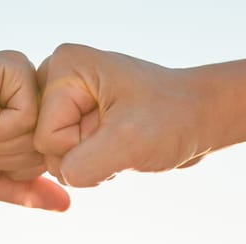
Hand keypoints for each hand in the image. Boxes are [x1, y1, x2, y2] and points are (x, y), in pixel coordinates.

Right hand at [0, 51, 69, 210]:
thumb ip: (28, 191)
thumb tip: (67, 205)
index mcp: (31, 116)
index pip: (50, 158)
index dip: (15, 167)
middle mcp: (34, 94)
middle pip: (49, 146)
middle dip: (9, 155)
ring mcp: (27, 77)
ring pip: (40, 132)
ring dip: (2, 141)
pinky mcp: (15, 67)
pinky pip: (27, 114)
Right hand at [34, 44, 212, 186]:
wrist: (202, 117)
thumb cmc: (173, 120)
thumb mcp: (128, 143)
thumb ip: (82, 166)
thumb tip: (61, 177)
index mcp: (64, 65)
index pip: (46, 136)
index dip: (82, 146)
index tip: (119, 127)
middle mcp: (58, 76)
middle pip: (44, 146)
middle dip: (84, 155)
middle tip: (121, 136)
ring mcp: (66, 99)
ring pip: (55, 157)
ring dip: (91, 162)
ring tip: (122, 141)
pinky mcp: (75, 117)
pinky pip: (68, 159)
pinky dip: (94, 164)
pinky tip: (117, 146)